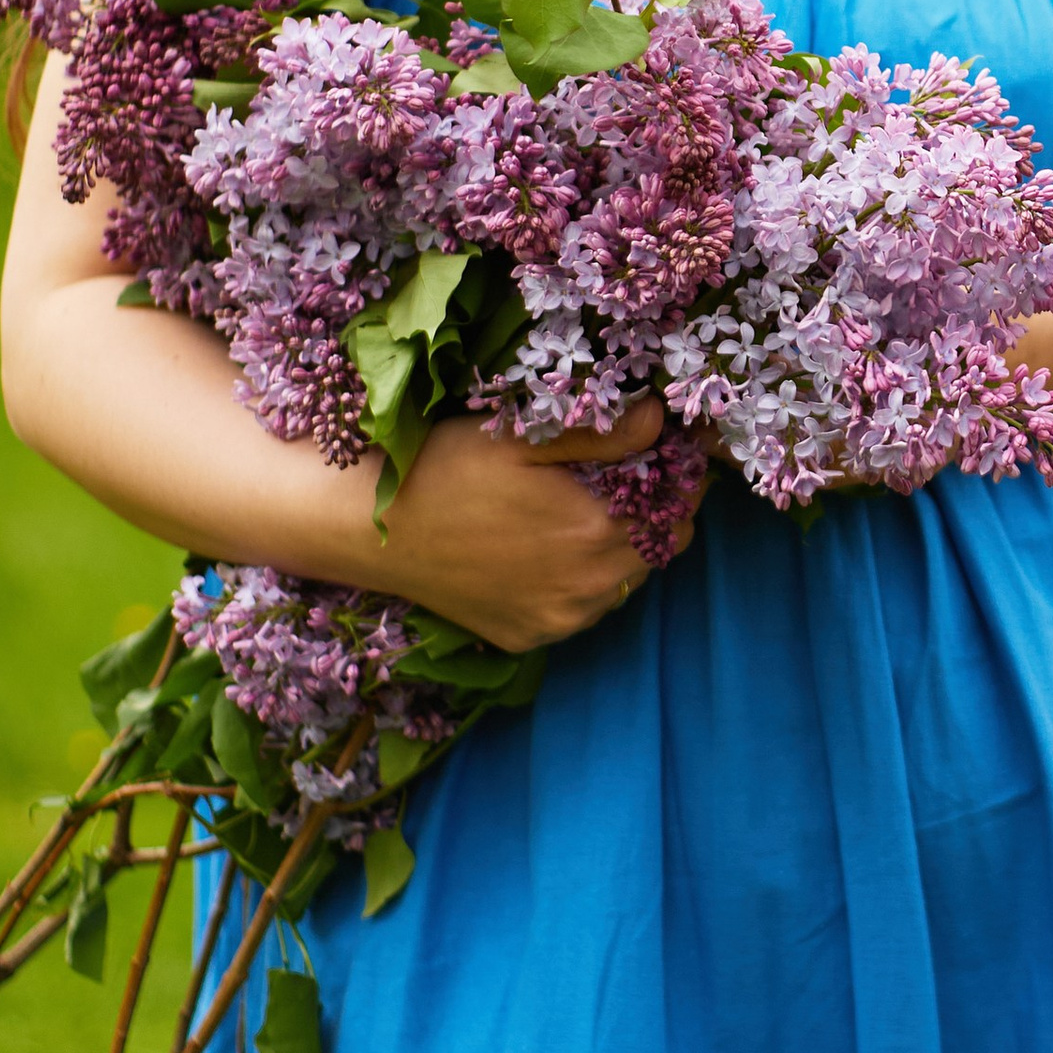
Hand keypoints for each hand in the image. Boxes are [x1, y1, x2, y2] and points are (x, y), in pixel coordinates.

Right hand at [368, 398, 683, 651]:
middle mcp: (586, 589)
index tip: (657, 451)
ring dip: (619, 548)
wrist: (370, 531)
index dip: (677, 475)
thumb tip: (661, 416)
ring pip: (624, 581)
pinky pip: (582, 608)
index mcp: (596, 533)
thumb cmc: (445, 469)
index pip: (682, 507)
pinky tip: (545, 548)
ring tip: (576, 510)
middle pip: (662, 547)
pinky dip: (580, 579)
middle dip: (654, 511)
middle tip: (618, 476)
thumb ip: (602, 432)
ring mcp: (558, 620)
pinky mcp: (527, 636)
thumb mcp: (522, 437)